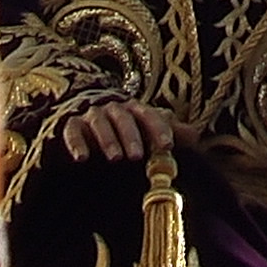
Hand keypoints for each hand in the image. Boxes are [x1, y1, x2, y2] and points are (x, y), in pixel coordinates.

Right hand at [55, 99, 180, 163]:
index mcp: (134, 109)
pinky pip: (72, 131)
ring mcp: (91, 115)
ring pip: (99, 122)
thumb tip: (196, 136)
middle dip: (132, 136)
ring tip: (116, 158)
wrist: (85, 118)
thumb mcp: (144, 128)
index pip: (148, 114)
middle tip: (137, 156)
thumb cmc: (122, 127)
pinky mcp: (70, 125)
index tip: (168, 146)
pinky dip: (77, 144)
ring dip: (108, 139)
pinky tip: (82, 158)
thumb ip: (167, 130)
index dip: (158, 128)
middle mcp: (113, 108)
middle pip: (123, 117)